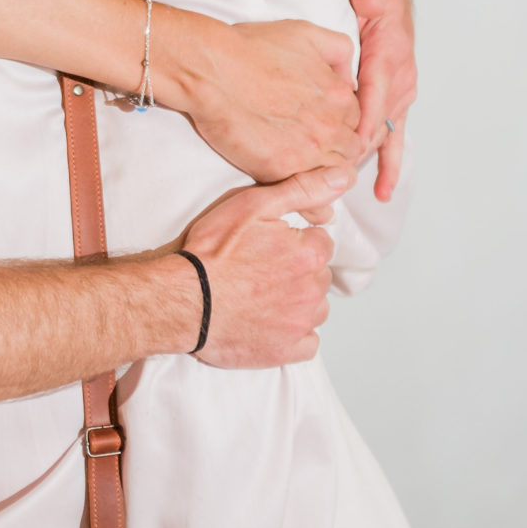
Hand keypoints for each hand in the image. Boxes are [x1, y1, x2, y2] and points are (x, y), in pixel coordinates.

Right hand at [156, 11, 366, 183]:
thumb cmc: (251, 49)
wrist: (211, 70)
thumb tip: (350, 80)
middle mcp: (330, 125)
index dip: (340, 123)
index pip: (357, 120)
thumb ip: (339, 51)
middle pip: (349, 149)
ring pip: (332, 174)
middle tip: (311, 145)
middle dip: (335, 148)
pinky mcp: (280, 169)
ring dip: (321, 171)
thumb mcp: (306, 33)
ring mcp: (307, 150)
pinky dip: (307, 194)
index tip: (322, 125)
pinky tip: (296, 188)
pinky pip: (307, 193)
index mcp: (339, 96)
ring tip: (301, 165)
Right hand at [173, 168, 341, 367]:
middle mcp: (312, 290)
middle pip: (319, 276)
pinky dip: (294, 334)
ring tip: (263, 296)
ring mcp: (299, 323)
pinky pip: (308, 343)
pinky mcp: (285, 351)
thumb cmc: (212, 252)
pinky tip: (271, 323)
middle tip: (261, 270)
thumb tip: (344, 177)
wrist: (182, 300)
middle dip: (298, 271)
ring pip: (315, 308)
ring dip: (299, 301)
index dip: (295, 242)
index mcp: (309, 253)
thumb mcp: (253, 205)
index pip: (321, 243)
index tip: (269, 246)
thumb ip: (303, 189)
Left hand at [338, 0, 416, 199]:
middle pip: (378, 119)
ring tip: (344, 185)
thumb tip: (368, 3)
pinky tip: (382, 191)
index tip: (345, 145)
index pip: (373, 90)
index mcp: (389, 50)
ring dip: (366, 158)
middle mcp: (400, 75)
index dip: (360, 119)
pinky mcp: (396, 100)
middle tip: (331, 173)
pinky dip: (390, 164)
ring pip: (383, 131)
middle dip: (356, 147)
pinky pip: (394, 135)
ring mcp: (400, 91)